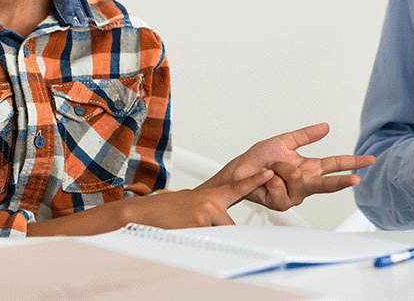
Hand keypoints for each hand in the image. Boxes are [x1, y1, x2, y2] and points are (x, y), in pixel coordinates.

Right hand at [125, 169, 275, 227]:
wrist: (144, 212)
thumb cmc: (166, 210)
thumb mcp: (190, 202)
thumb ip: (209, 207)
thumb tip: (218, 218)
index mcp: (210, 195)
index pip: (238, 187)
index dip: (255, 180)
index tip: (269, 172)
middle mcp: (211, 201)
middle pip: (230, 224)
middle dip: (219, 231)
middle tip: (199, 227)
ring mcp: (206, 211)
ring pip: (221, 232)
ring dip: (208, 236)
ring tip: (189, 228)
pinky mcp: (200, 222)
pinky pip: (210, 238)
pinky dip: (199, 240)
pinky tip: (185, 231)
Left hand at [203, 123, 375, 210]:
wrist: (239, 171)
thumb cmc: (258, 159)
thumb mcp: (285, 141)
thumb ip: (306, 135)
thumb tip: (326, 127)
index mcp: (309, 167)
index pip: (335, 164)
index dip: (353, 162)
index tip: (370, 160)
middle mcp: (305, 182)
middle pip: (329, 183)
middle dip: (342, 181)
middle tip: (355, 179)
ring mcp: (294, 194)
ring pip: (299, 180)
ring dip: (282, 169)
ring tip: (273, 167)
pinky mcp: (282, 202)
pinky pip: (281, 186)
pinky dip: (271, 178)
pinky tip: (266, 177)